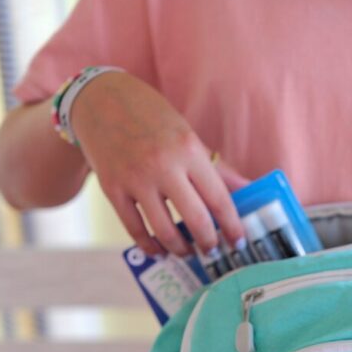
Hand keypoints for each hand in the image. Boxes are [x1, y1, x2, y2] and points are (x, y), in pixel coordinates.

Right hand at [71, 70, 247, 255]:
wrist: (102, 100)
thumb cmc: (153, 118)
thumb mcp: (189, 137)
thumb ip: (218, 168)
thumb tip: (249, 188)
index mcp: (189, 150)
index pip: (220, 199)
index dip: (232, 227)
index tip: (238, 243)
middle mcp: (163, 165)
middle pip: (196, 220)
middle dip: (209, 244)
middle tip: (213, 252)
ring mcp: (135, 179)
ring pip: (164, 231)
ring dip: (180, 249)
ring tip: (187, 252)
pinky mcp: (112, 189)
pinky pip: (134, 229)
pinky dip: (149, 245)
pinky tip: (159, 249)